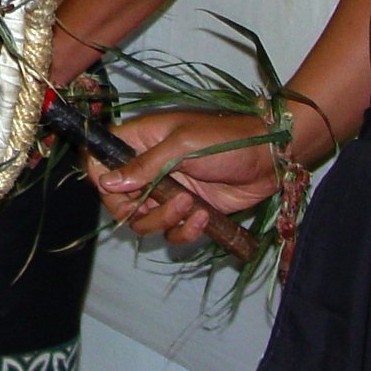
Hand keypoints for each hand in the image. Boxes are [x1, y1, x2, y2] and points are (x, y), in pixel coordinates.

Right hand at [89, 110, 280, 242]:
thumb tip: (106, 183)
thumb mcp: (182, 146)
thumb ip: (144, 166)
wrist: (270, 158)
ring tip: (190, 206)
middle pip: (118, 199)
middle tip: (158, 204)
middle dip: (135, 209)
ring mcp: (168, 190)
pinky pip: (172, 231)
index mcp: (141, 140)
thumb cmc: (225, 140)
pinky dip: (184, 231)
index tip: (115, 190)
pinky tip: (202, 218)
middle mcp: (149, 167)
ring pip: (144, 220)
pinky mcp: (188, 211)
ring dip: (163, 220)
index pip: (101, 159)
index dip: (100, 177)